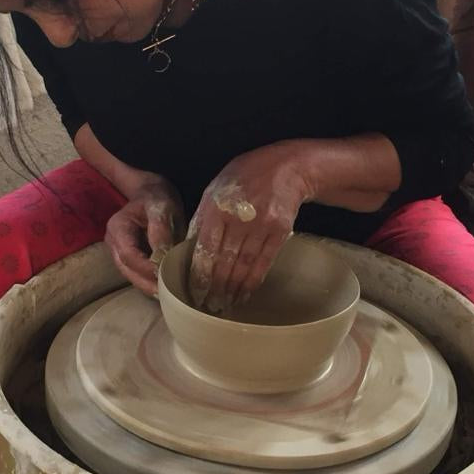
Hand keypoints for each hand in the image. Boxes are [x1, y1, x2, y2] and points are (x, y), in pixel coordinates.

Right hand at [105, 179, 183, 295]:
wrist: (152, 194)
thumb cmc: (157, 198)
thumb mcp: (162, 207)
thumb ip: (160, 230)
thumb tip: (162, 256)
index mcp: (118, 227)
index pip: (129, 255)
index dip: (146, 268)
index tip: (165, 276)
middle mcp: (113, 242)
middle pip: (126, 269)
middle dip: (146, 283)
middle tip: (167, 295)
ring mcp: (119, 251)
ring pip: (130, 274)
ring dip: (147, 286)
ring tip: (167, 295)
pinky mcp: (129, 257)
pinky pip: (136, 273)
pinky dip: (149, 281)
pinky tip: (164, 287)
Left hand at [189, 144, 313, 311]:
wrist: (286, 167)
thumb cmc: (244, 177)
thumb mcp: (214, 189)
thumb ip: (201, 218)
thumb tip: (188, 248)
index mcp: (216, 207)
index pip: (205, 249)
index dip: (200, 274)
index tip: (195, 293)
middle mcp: (238, 218)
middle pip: (224, 261)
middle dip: (215, 288)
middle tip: (208, 306)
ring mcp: (261, 225)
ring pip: (243, 265)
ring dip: (233, 289)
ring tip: (224, 305)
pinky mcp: (280, 231)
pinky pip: (264, 262)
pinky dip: (253, 281)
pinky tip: (245, 293)